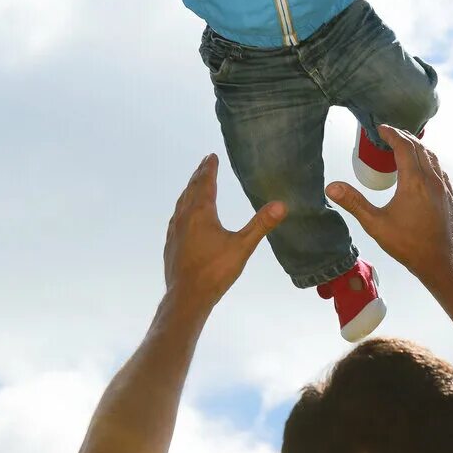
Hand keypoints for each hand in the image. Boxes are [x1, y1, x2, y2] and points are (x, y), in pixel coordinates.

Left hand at [164, 155, 286, 308]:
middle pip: (191, 189)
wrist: (186, 297)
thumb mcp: (242, 247)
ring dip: (189, 190)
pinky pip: (176, 217)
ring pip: (181, 203)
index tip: (211, 156)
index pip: (205, 183)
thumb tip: (281, 204)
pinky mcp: (170, 244)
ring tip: (195, 184)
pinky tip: (184, 215)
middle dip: (199, 175)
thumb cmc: (215, 271)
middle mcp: (184, 217)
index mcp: (201, 213)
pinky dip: (182, 207)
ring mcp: (174, 230)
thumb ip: (261, 225)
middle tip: (205, 163)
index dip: (209, 168)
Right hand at [326, 126, 452, 282]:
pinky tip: (421, 169)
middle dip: (404, 136)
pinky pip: (439, 170)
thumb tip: (331, 187)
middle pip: (419, 147)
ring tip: (403, 146)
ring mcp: (444, 189)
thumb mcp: (375, 224)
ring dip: (417, 147)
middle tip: (389, 134)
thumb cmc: (408, 245)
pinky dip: (428, 160)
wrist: (441, 263)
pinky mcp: (450, 197)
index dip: (392, 134)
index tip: (380, 129)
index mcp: (414, 182)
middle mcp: (432, 181)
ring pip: (432, 157)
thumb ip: (354, 203)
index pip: (404, 147)